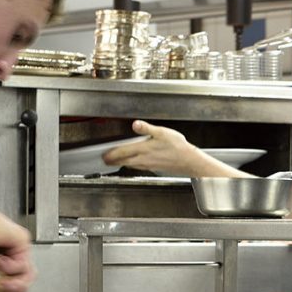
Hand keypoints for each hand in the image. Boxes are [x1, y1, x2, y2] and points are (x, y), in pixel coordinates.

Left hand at [102, 120, 241, 176]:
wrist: (188, 161)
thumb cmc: (177, 147)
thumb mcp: (162, 132)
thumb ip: (147, 128)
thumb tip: (136, 124)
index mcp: (143, 150)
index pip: (122, 153)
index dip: (111, 154)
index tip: (103, 155)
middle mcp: (143, 159)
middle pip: (123, 161)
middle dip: (113, 160)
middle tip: (105, 160)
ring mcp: (147, 165)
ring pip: (129, 164)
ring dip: (121, 162)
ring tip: (115, 160)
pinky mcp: (152, 167)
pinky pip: (137, 166)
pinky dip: (130, 164)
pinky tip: (132, 162)